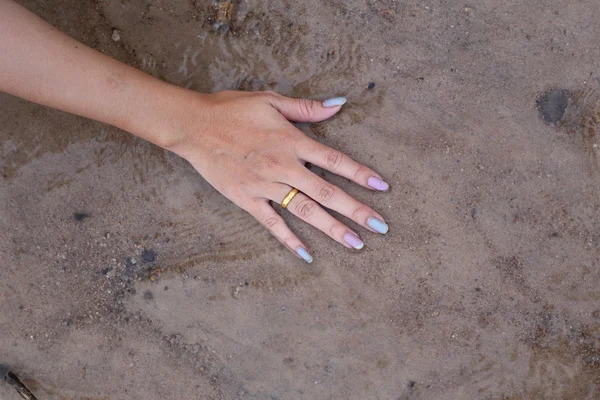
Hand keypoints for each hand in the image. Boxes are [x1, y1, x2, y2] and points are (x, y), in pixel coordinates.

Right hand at [167, 90, 388, 262]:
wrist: (193, 126)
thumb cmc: (232, 109)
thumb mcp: (271, 100)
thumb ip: (306, 107)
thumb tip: (339, 104)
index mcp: (291, 141)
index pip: (334, 160)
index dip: (360, 173)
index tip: (382, 186)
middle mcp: (283, 166)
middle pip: (326, 192)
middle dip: (356, 210)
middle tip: (380, 226)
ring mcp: (265, 186)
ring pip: (304, 210)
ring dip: (332, 228)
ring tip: (356, 244)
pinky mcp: (247, 199)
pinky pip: (271, 223)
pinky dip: (289, 239)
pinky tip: (306, 254)